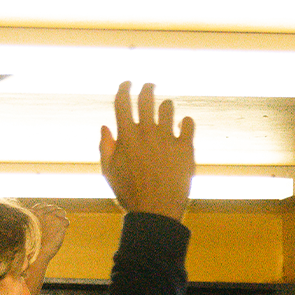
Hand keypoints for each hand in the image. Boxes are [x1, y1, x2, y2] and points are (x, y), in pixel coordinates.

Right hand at [28, 203, 70, 263]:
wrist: (35, 254)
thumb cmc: (31, 245)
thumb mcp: (28, 229)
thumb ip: (33, 220)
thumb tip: (38, 218)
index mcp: (32, 212)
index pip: (42, 206)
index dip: (47, 212)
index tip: (47, 221)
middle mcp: (41, 212)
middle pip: (53, 207)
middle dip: (55, 215)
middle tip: (53, 226)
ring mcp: (51, 216)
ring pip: (61, 211)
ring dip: (61, 219)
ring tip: (57, 229)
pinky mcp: (59, 222)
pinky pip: (66, 221)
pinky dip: (65, 226)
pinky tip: (59, 233)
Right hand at [99, 82, 194, 220]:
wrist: (156, 212)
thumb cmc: (130, 194)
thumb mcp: (109, 172)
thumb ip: (105, 147)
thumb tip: (105, 127)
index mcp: (126, 136)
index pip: (122, 101)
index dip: (124, 87)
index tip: (127, 83)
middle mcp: (147, 132)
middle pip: (146, 98)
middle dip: (147, 87)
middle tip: (149, 86)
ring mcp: (168, 138)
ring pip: (168, 107)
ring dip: (166, 105)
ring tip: (166, 109)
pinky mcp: (185, 148)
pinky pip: (189, 124)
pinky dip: (186, 122)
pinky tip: (183, 125)